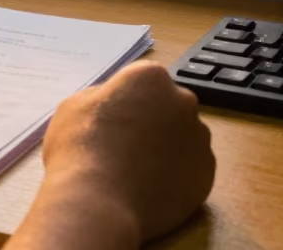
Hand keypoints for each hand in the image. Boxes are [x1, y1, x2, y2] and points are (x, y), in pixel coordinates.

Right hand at [8, 61, 214, 249]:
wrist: (97, 204)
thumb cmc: (80, 150)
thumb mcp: (75, 105)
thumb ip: (102, 96)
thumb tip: (114, 103)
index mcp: (150, 77)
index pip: (144, 81)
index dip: (127, 100)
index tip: (114, 118)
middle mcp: (182, 101)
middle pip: (169, 105)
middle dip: (152, 120)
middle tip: (126, 144)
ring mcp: (199, 138)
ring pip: (183, 137)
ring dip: (166, 148)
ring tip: (136, 170)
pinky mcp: (206, 173)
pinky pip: (191, 169)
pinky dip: (175, 175)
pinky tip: (150, 187)